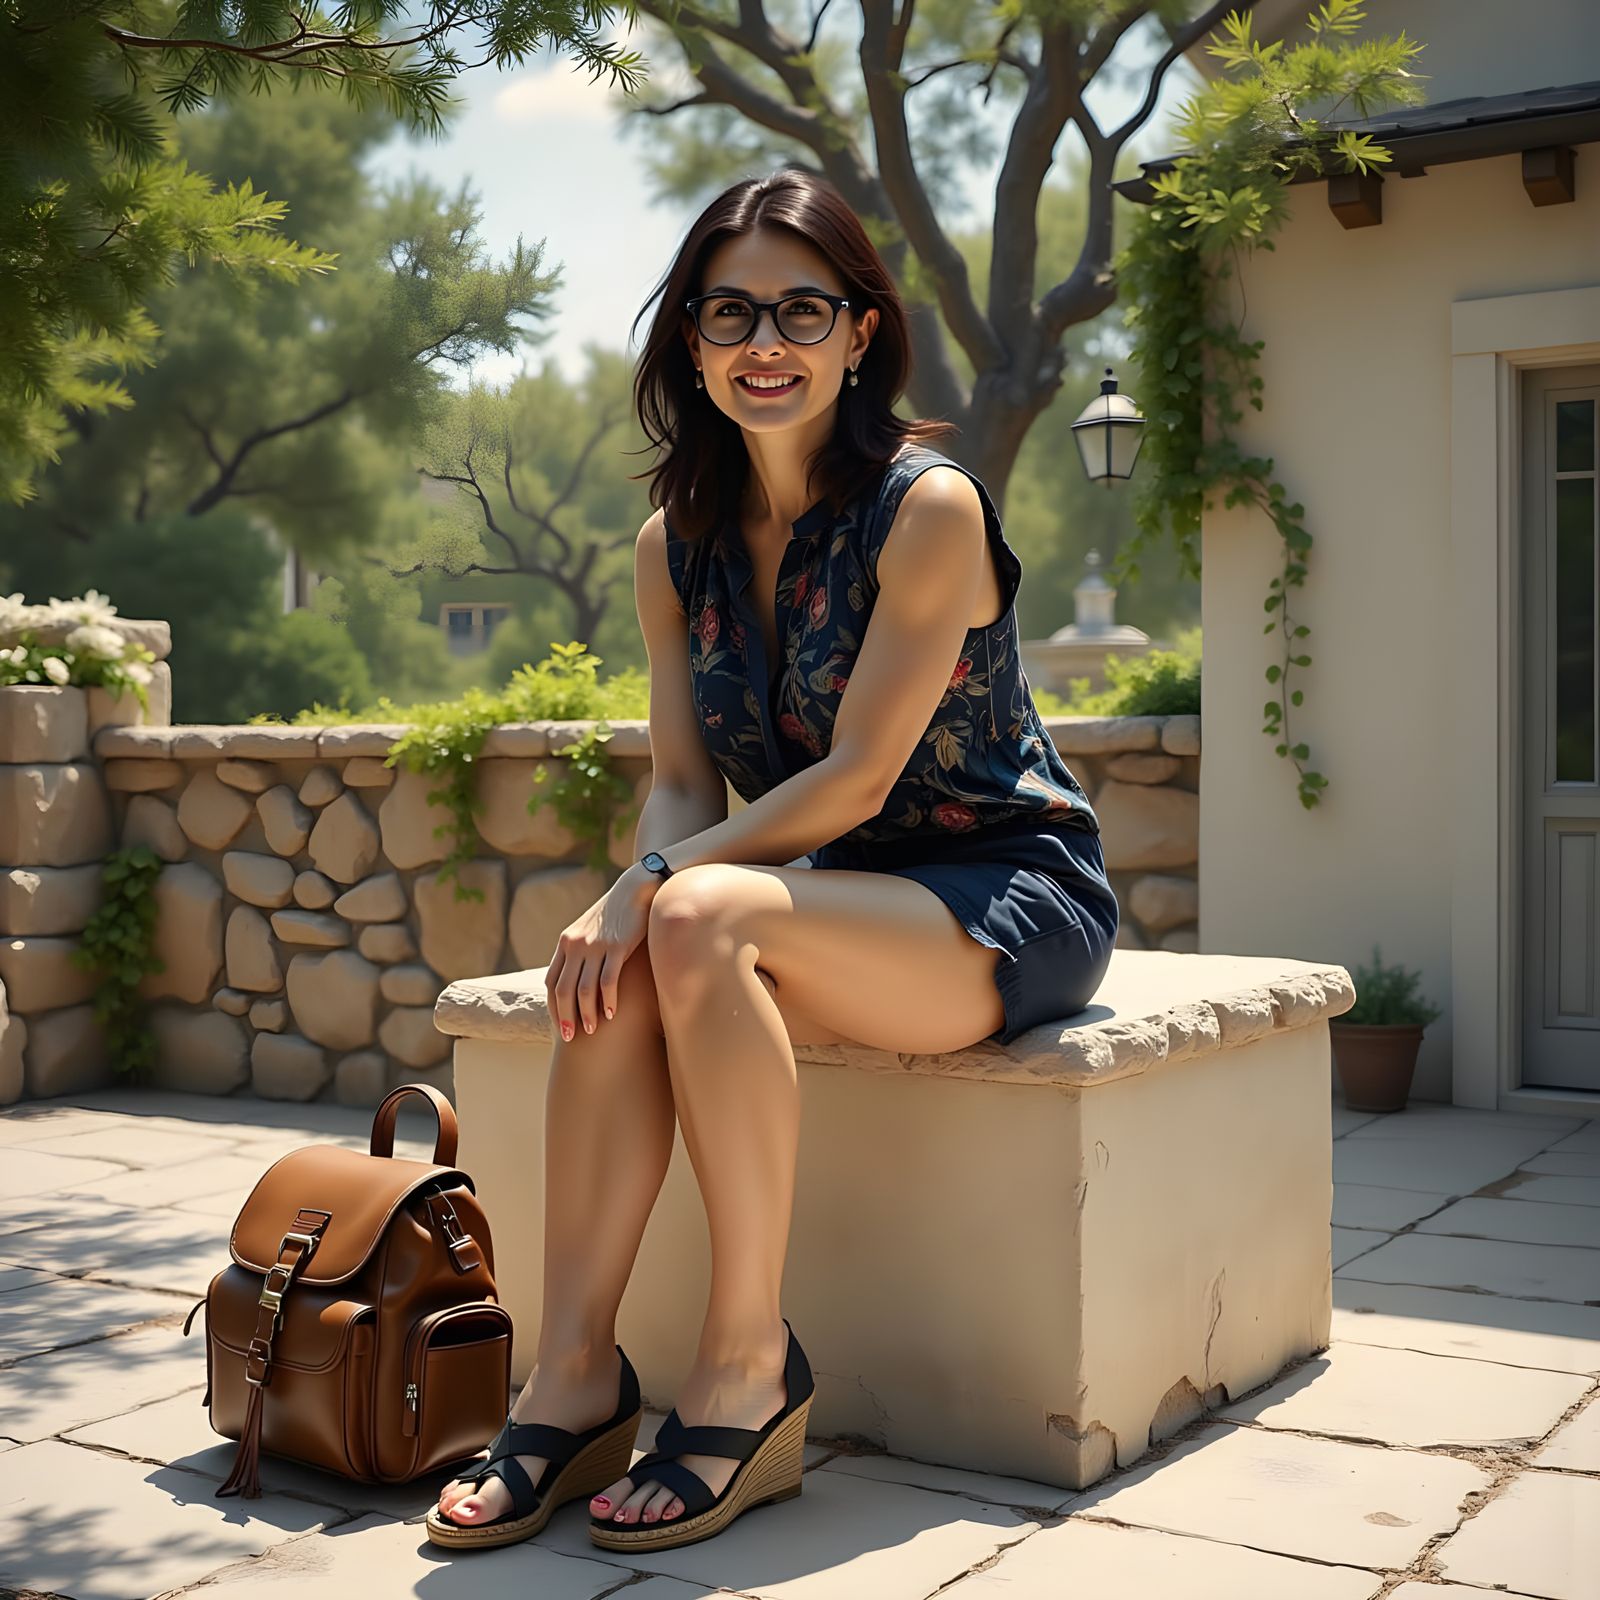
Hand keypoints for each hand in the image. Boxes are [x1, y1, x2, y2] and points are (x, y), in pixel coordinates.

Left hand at [545, 866, 658, 1039]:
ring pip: (585, 989)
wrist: (636, 889)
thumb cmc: (615, 915)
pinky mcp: (617, 946)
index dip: (553, 1007)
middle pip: (564, 989)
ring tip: (591, 1030)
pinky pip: (608, 981)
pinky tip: (612, 1014)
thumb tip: (577, 981)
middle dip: (565, 1017)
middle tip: (571, 1037)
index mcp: (566, 942)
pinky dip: (609, 1001)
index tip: (560, 1026)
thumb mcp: (590, 931)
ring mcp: (596, 945)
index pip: (551, 981)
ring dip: (586, 1014)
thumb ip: (580, 952)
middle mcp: (576, 944)